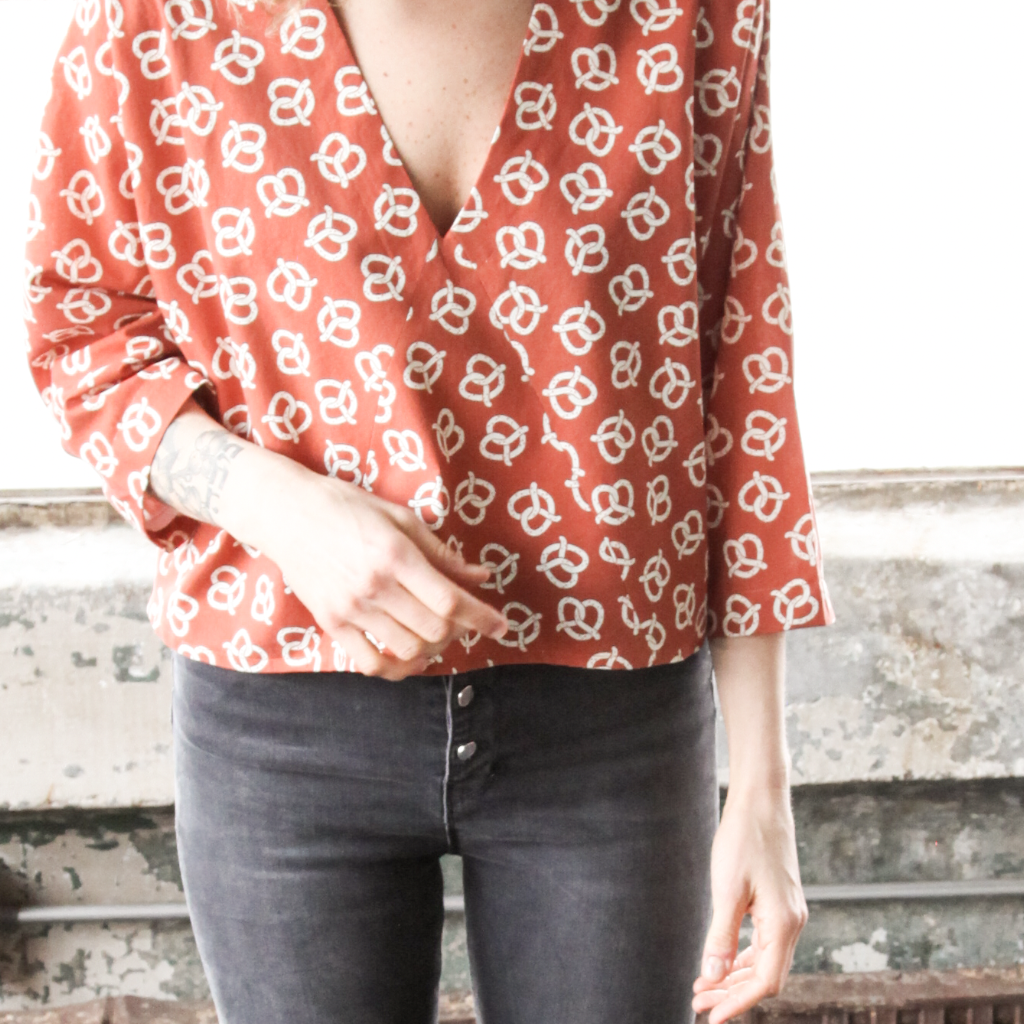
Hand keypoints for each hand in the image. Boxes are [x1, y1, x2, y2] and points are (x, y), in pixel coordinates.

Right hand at [251, 464, 507, 678]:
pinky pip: (369, 662)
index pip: (449, 600)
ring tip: (436, 634)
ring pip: (407, 649)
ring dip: (431, 648)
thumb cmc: (347, 507)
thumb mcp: (401, 518)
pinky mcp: (331, 622)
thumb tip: (480, 576)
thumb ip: (442, 553)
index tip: (501, 625)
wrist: (287, 513)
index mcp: (395, 555)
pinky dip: (395, 667)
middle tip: (464, 621)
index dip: (481, 617)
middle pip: (434, 628)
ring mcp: (350, 608)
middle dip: (459, 630)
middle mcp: (374, 586)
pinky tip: (407, 656)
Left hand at [691, 788, 807, 1023]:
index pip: (765, 982)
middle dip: (732, 992)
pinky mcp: (780, 902)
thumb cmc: (744, 840)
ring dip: (735, 976)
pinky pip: (763, 942)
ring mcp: (788, 912)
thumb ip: (721, 936)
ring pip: (764, 960)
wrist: (761, 801)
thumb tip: (712, 976)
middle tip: (698, 1000)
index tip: (710, 1016)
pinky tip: (722, 960)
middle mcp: (792, 922)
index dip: (737, 1003)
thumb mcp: (727, 890)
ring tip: (704, 986)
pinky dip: (742, 956)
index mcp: (784, 924)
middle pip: (765, 976)